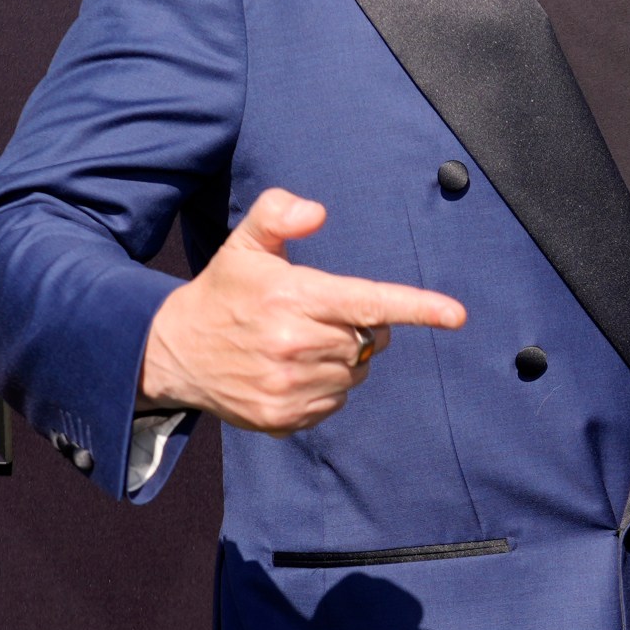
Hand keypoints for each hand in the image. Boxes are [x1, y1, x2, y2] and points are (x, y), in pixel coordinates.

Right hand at [139, 187, 465, 433]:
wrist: (172, 354)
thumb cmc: (222, 294)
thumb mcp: (244, 245)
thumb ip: (278, 214)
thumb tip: (315, 211)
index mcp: (293, 298)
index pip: (368, 301)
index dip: (417, 307)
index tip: (457, 315)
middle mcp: (293, 345)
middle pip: (369, 338)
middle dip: (358, 326)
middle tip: (317, 316)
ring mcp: (289, 386)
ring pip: (356, 371)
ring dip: (342, 357)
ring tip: (298, 344)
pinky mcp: (283, 418)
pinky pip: (336, 401)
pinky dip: (326, 387)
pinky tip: (291, 371)